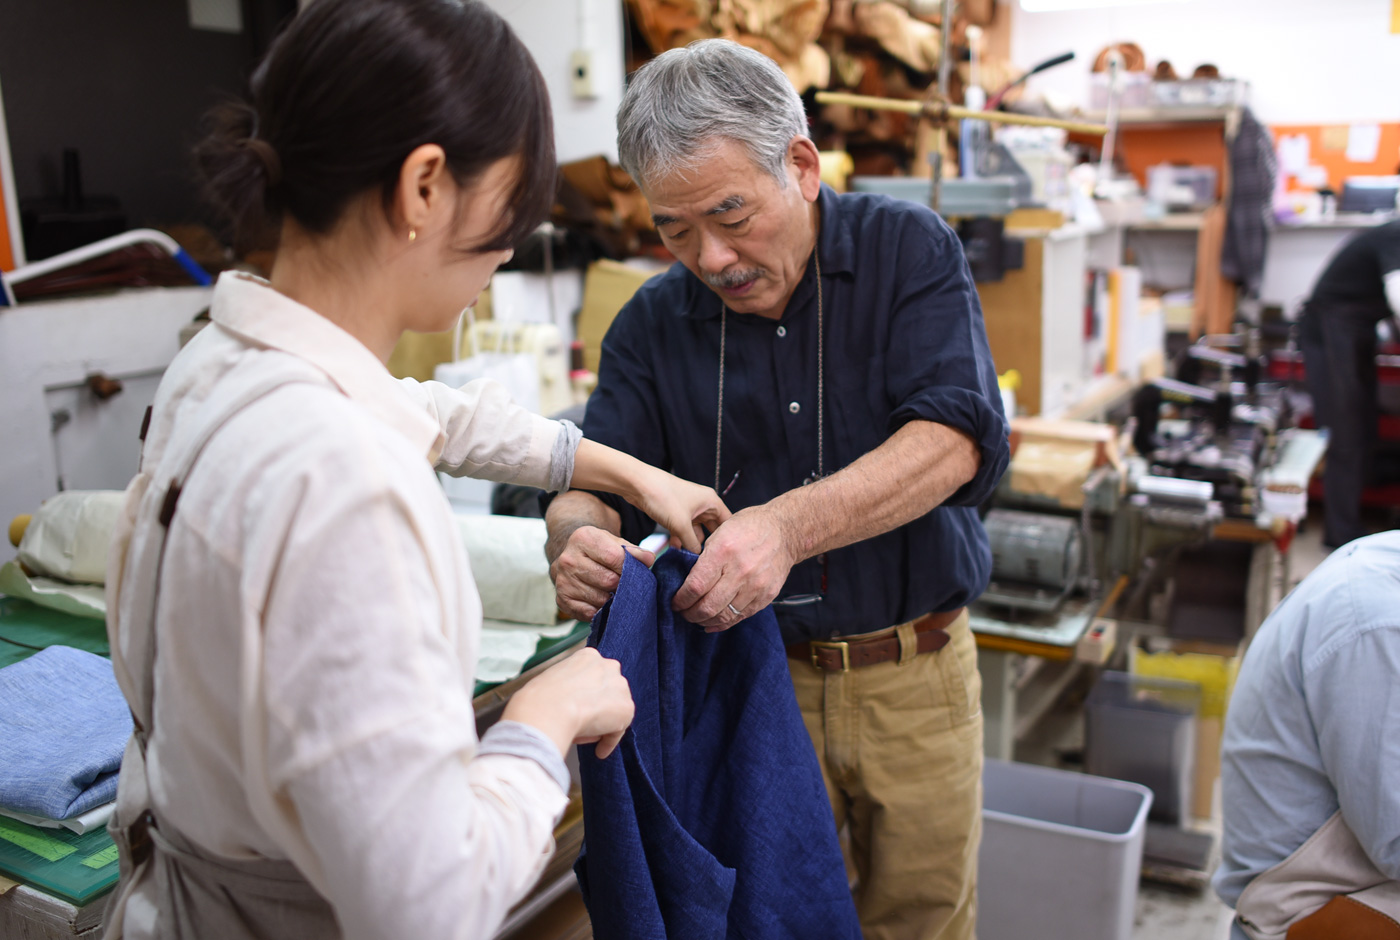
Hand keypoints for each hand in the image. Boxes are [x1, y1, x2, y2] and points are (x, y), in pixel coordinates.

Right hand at [504, 648, 634, 758]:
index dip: (588, 694)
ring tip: (589, 736)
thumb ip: (567, 686)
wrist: (548, 710)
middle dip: (601, 706)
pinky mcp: (626, 709)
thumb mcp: (551, 680)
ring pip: (615, 709)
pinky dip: (608, 741)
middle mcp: (608, 666)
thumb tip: (568, 703)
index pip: (594, 676)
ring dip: (605, 723)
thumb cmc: (540, 698)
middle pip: (609, 690)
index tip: (581, 706)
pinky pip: (617, 730)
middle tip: (587, 723)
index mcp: (588, 656)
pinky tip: (599, 750)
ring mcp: (620, 687)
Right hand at [549, 526, 653, 621]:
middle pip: (608, 580)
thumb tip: (648, 559)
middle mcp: (568, 559)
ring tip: (613, 592)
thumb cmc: (599, 551)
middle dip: (621, 585)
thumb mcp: (615, 543)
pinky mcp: (562, 599)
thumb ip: (634, 551)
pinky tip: (601, 601)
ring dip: (612, 599)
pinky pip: (589, 613)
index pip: (614, 557)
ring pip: (600, 599)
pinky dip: (599, 610)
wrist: (574, 558)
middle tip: (624, 584)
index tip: (635, 571)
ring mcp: (562, 581)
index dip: (629, 568)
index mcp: (583, 538)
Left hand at [633, 469, 730, 552]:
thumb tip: (698, 559)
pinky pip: (684, 530)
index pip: (728, 523)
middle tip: (705, 562)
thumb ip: (693, 544)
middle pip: (713, 529)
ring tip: (687, 558)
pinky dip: (681, 539)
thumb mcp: (681, 525)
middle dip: (708, 545)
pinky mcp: (676, 513)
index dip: (728, 539)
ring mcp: (689, 509)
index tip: (725, 556)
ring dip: (691, 543)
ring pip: (696, 531)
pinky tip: (675, 549)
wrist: (637, 484)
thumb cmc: (663, 498)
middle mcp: (703, 504)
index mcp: (711, 501)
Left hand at [672, 505, 796, 631]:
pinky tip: (712, 623)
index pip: (695, 586)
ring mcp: (755, 585)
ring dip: (705, 620)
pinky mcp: (766, 596)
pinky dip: (723, 623)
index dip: (681, 600)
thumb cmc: (748, 528)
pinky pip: (740, 617)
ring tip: (697, 617)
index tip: (675, 602)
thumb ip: (703, 558)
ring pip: (723, 616)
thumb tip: (685, 582)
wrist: (784, 532)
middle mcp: (740, 571)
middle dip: (690, 614)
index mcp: (723, 551)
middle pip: (708, 606)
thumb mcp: (720, 532)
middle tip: (683, 612)